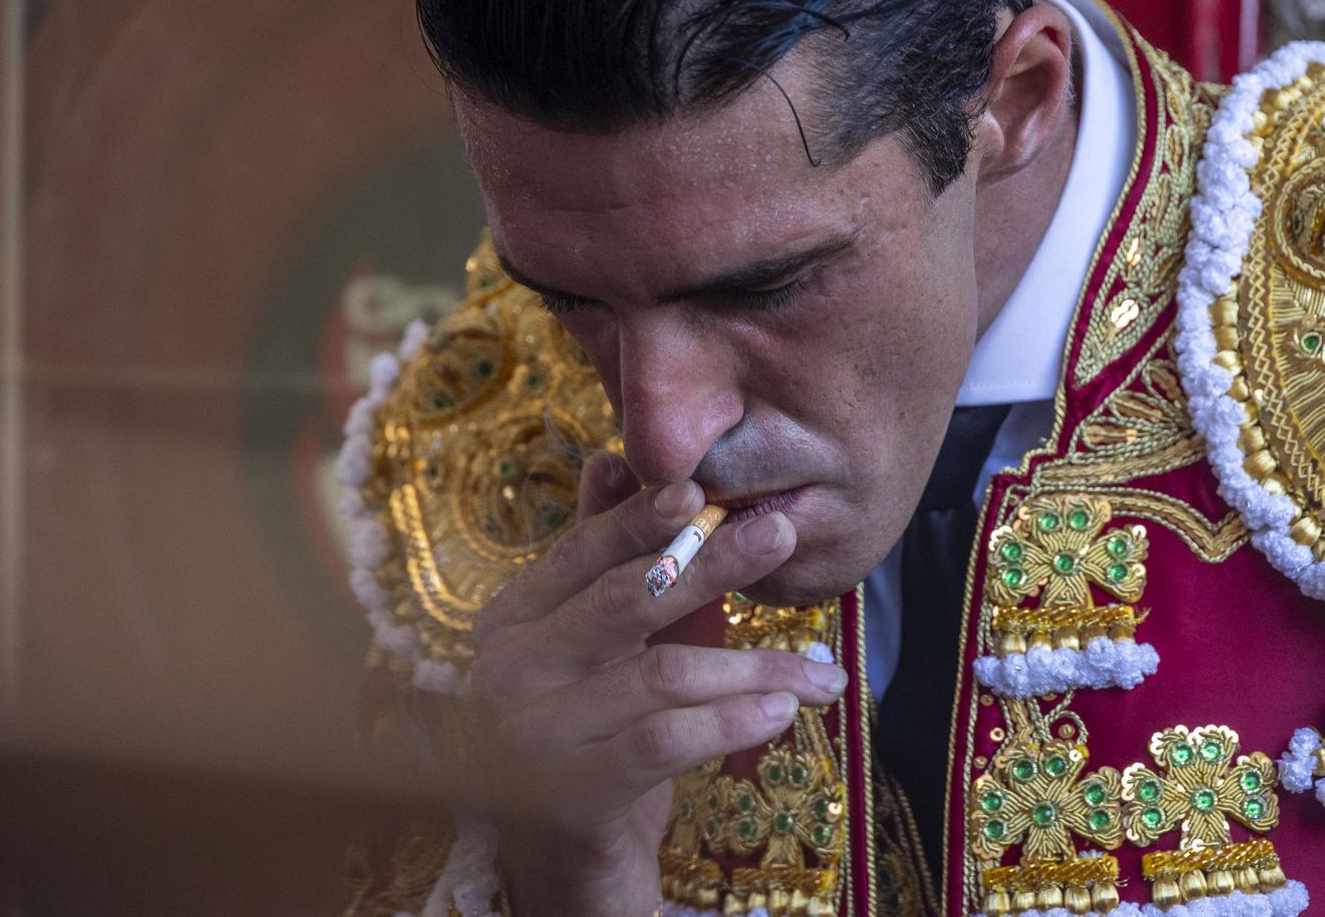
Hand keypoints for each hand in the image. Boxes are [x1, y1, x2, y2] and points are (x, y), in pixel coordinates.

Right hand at [468, 453, 847, 915]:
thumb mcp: (597, 645)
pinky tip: (781, 712)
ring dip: (752, 665)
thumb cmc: (587, 734)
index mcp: (511, 621)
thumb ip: (604, 559)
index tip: (702, 489)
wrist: (563, 866)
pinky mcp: (571, 795)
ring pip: (660, 674)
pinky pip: (664, 741)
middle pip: (623, 600)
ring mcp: (532, 737)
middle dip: (710, 563)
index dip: (639, 516)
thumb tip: (609, 458)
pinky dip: (730, 720)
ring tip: (818, 669)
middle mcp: (506, 672)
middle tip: (780, 534)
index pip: (580, 553)